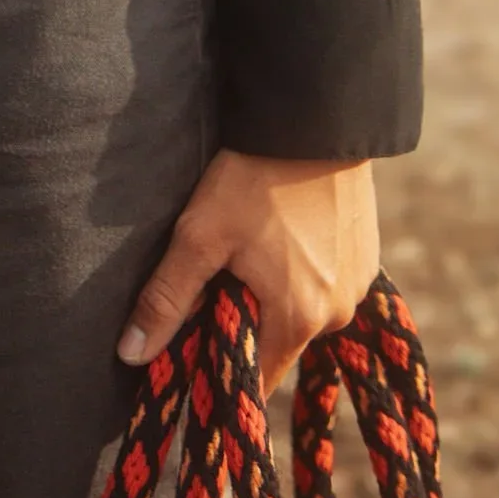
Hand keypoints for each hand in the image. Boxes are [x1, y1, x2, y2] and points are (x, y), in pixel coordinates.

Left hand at [118, 152, 379, 397]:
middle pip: (279, 341)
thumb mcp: (199, 236)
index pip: (258, 379)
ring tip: (248, 247)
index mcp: (300, 319)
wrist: (314, 118)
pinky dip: (300, 270)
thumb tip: (132, 354)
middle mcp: (338, 313)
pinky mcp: (366, 255)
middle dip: (246, 322)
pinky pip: (325, 282)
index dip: (223, 372)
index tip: (197, 354)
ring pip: (302, 309)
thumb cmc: (255, 178)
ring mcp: (359, 284)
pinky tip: (279, 234)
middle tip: (215, 279)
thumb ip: (167, 299)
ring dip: (273, 293)